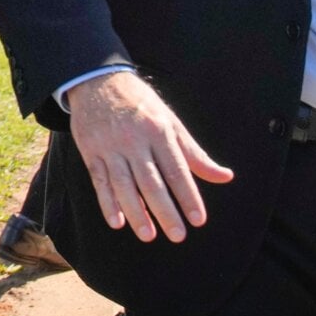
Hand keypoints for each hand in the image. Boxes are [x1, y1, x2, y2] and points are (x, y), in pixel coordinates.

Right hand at [66, 71, 232, 242]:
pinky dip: (107, 203)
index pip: (176, 170)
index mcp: (158, 131)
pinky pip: (100, 181)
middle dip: (165, 211)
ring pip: (124, 185)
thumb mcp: (170, 121)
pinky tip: (117, 222)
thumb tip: (225, 176)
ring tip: (149, 235)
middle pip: (151, 182)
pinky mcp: (90, 151)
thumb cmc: (140, 103)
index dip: (188, 196)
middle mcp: (134, 140)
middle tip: (178, 235)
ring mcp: (110, 146)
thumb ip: (194, 153)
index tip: (198, 219)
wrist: (97, 80)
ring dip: (136, 212)